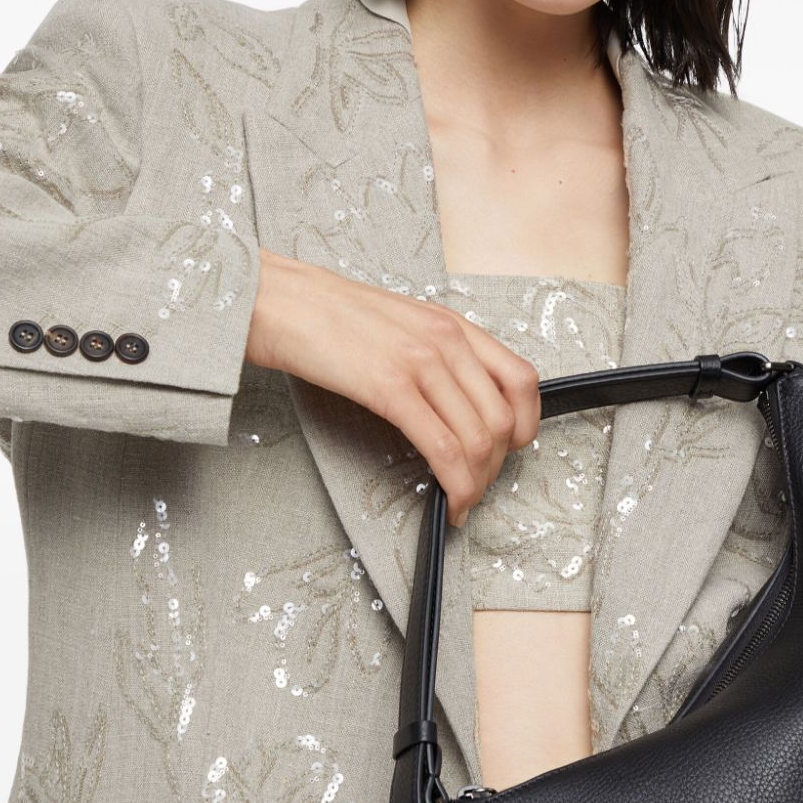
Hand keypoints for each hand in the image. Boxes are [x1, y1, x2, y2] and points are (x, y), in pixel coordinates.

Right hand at [245, 249, 541, 525]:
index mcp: (451, 324)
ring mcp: (421, 361)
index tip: (510, 451)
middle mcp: (446, 339)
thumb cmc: (326, 318)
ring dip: (477, 483)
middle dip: (497, 467)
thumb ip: (434, 356)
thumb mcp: (399, 326)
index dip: (526, 425)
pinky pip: (443, 448)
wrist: (276, 300)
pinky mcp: (390, 387)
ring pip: (479, 439)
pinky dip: (455, 485)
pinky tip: (448, 502)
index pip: (522, 379)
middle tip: (476, 488)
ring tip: (460, 501)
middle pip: (503, 419)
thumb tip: (456, 406)